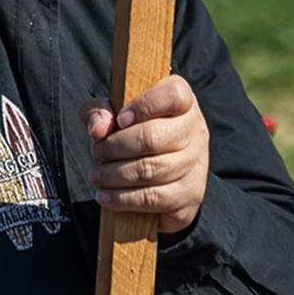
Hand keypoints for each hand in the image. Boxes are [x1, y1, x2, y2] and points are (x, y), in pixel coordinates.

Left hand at [80, 75, 208, 234]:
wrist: (161, 177)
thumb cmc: (134, 133)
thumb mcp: (113, 114)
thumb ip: (98, 111)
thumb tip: (98, 128)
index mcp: (182, 101)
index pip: (173, 95)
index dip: (143, 106)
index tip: (120, 119)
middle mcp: (195, 129)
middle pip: (153, 137)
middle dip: (116, 147)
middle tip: (97, 152)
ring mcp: (196, 163)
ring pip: (151, 169)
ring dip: (115, 175)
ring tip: (97, 175)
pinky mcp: (190, 193)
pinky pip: (153, 198)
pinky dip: (123, 199)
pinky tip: (105, 196)